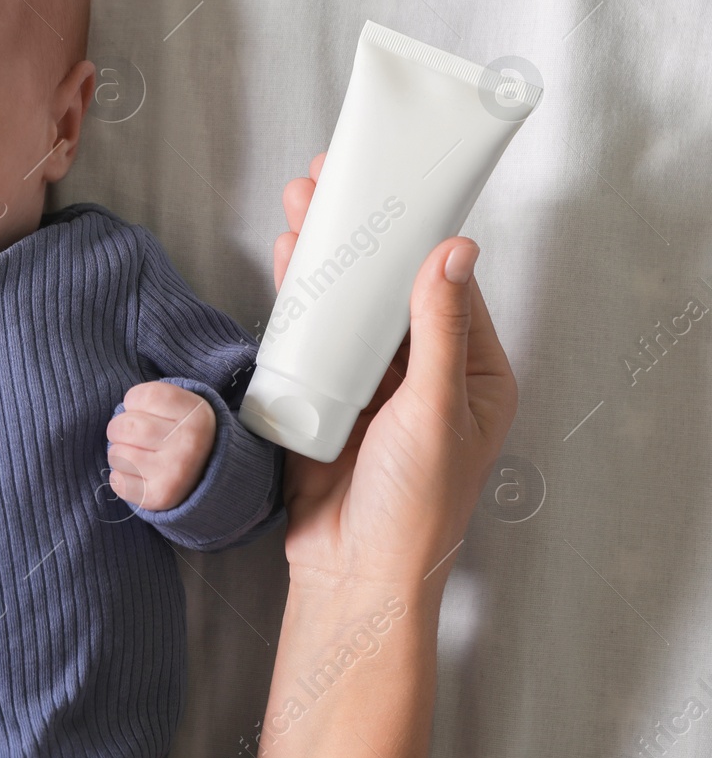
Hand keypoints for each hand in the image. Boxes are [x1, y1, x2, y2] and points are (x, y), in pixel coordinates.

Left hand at [105, 380, 217, 510]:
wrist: (210, 474)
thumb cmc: (182, 432)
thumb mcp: (181, 406)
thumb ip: (152, 399)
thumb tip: (120, 413)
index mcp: (195, 414)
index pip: (138, 397)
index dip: (133, 402)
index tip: (146, 411)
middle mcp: (189, 443)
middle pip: (124, 427)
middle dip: (120, 428)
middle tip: (134, 434)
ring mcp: (175, 473)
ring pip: (117, 454)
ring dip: (119, 453)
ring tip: (139, 454)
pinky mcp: (160, 497)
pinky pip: (118, 482)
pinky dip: (121, 476)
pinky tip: (140, 474)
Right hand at [273, 152, 518, 590]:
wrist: (351, 575)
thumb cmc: (412, 506)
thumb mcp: (434, 411)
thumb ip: (438, 330)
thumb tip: (453, 250)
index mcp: (471, 372)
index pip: (445, 284)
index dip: (414, 231)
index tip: (389, 186)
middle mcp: (423, 372)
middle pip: (388, 287)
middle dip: (358, 234)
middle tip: (325, 183)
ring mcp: (371, 384)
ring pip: (347, 307)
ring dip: (323, 260)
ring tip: (297, 209)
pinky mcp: (326, 399)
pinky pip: (313, 340)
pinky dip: (298, 302)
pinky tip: (286, 265)